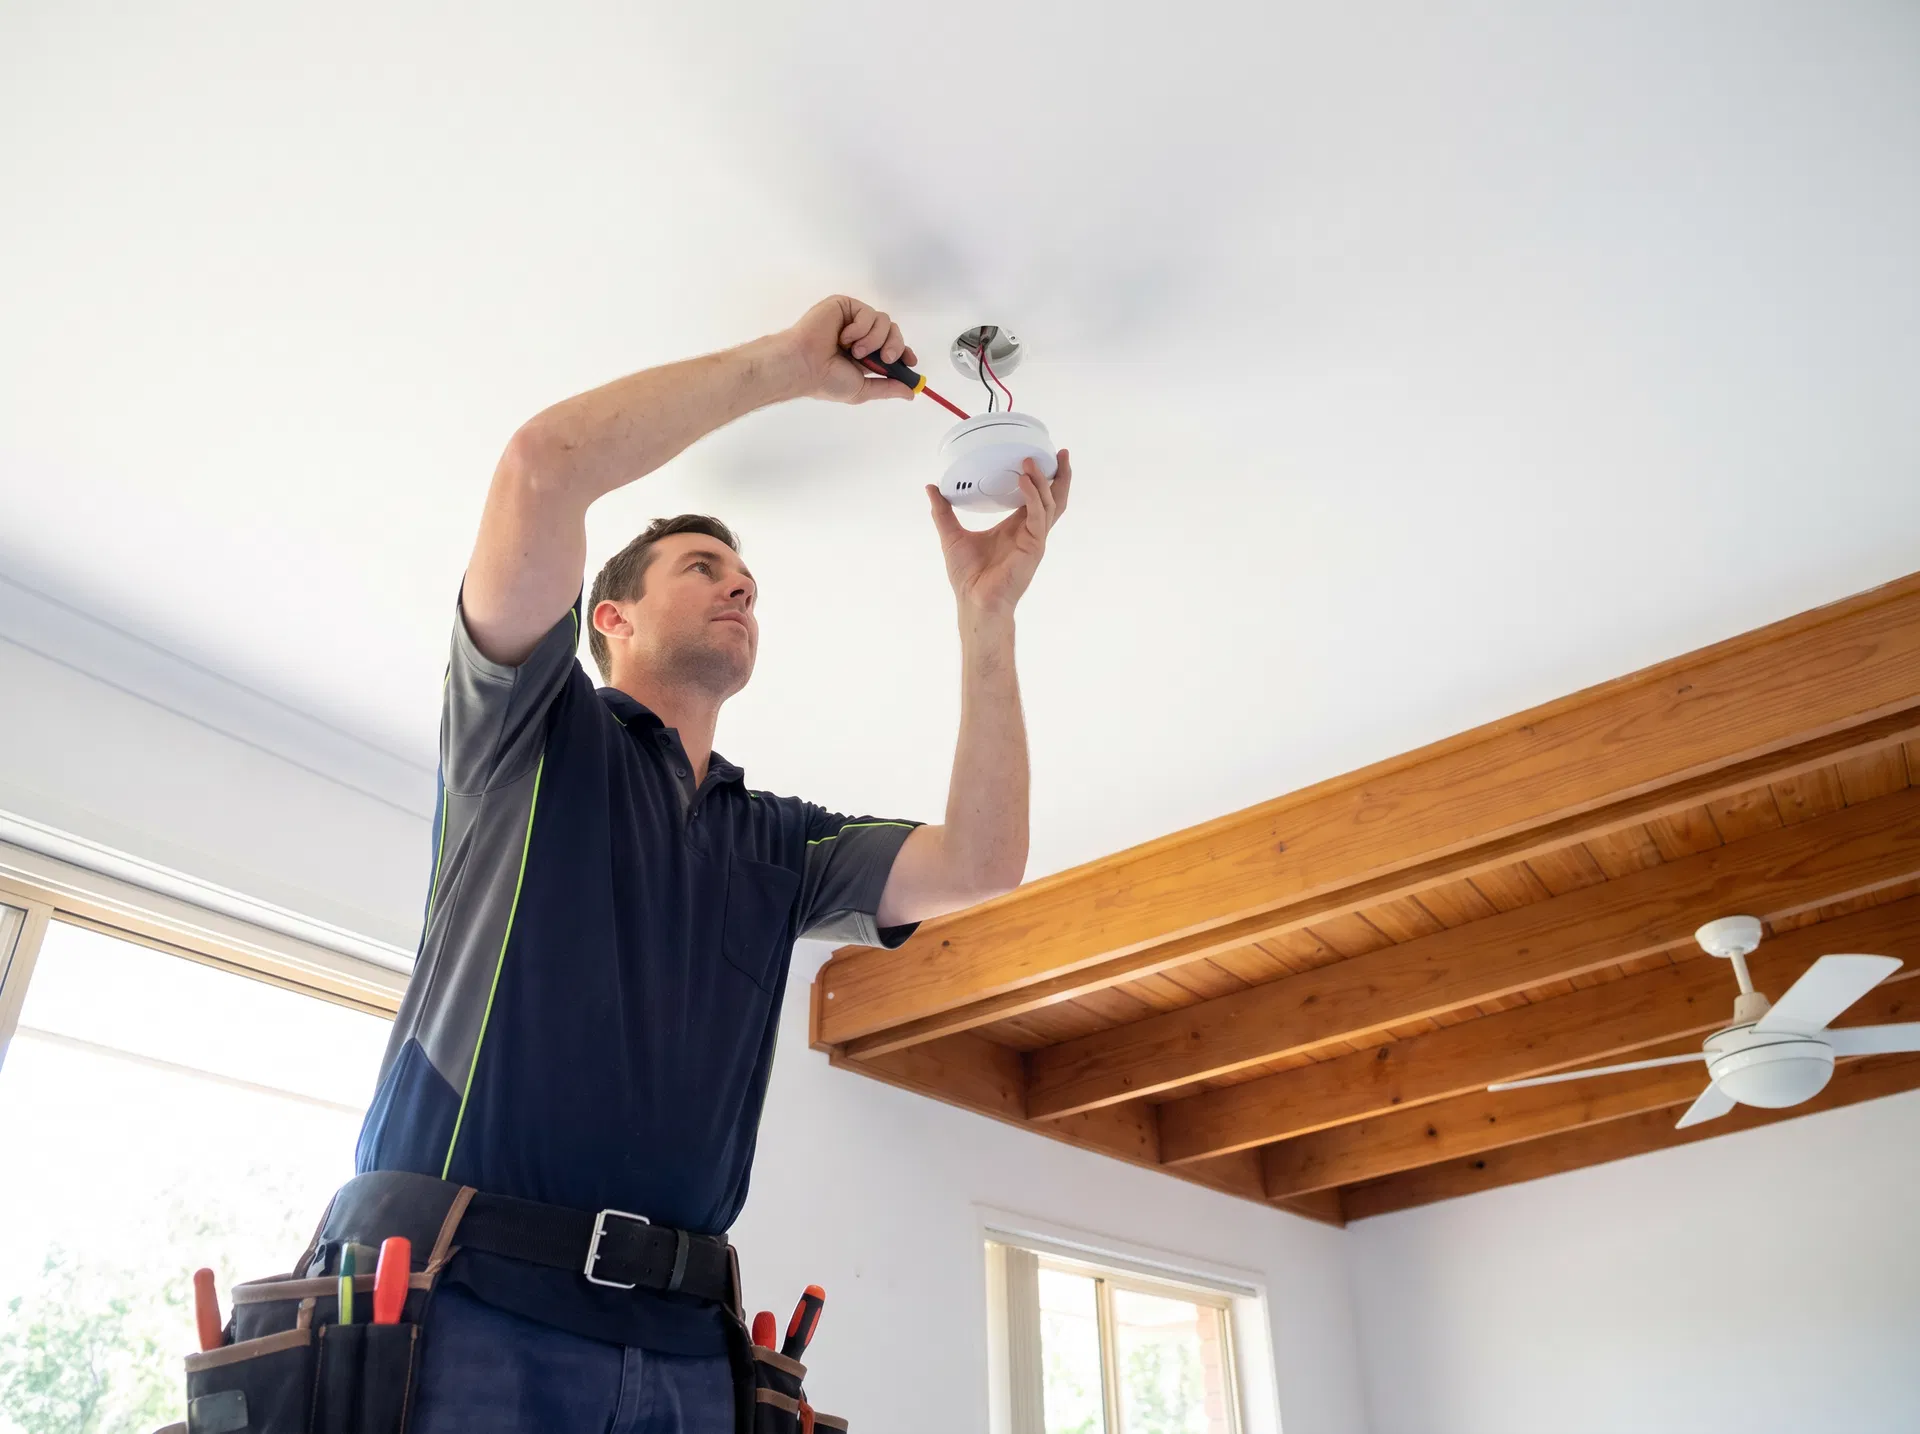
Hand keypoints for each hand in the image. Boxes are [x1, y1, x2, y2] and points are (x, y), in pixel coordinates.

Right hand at [780, 295, 919, 404]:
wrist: (805, 365)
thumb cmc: (827, 380)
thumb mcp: (862, 390)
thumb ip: (887, 389)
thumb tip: (911, 394)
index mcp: (864, 355)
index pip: (892, 347)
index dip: (904, 352)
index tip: (910, 362)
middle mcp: (860, 335)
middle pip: (893, 331)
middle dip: (894, 346)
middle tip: (885, 359)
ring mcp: (852, 320)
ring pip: (883, 321)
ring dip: (874, 339)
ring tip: (855, 351)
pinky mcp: (845, 306)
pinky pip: (867, 313)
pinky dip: (860, 328)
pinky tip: (844, 338)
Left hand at [926, 453, 1071, 618]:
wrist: (974, 600)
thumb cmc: (968, 576)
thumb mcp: (952, 535)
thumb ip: (943, 511)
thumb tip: (931, 488)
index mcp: (1017, 527)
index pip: (1036, 498)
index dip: (1043, 478)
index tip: (1042, 456)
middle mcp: (1030, 531)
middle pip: (1054, 499)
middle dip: (1060, 476)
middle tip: (1060, 453)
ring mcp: (1034, 539)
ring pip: (1049, 504)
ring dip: (1043, 481)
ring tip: (1031, 462)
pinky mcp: (1034, 547)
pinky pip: (1037, 516)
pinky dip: (1032, 497)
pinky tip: (1024, 481)